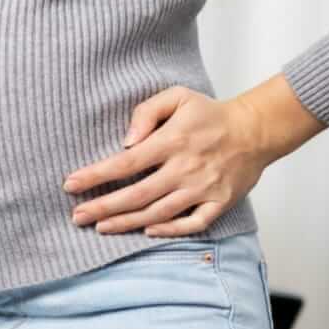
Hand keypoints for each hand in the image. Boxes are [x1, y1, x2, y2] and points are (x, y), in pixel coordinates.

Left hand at [62, 74, 325, 235]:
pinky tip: (146, 231)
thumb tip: (126, 140)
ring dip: (126, 222)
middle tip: (77, 216)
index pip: (125, 163)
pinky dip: (169, 230)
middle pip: (136, 194)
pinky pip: (192, 224)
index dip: (95, 176)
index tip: (70, 185)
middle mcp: (186, 167)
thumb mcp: (178, 97)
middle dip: (102, 208)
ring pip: (158, 213)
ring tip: (100, 227)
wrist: (257, 129)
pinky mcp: (220, 203)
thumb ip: (147, 111)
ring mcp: (203, 188)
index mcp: (173, 140)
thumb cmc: (210, 114)